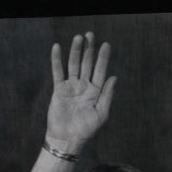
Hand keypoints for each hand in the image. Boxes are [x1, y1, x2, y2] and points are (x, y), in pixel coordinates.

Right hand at [46, 33, 115, 152]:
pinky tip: (58, 47)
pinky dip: (57, 60)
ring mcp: (71, 86)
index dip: (103, 58)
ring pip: (73, 64)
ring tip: (79, 37)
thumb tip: (114, 77)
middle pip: (87, 63)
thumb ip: (107, 94)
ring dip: (76, 51)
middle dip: (89, 49)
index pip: (101, 71)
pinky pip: (57, 71)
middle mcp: (84, 86)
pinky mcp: (59, 89)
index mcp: (96, 92)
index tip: (106, 45)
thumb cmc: (87, 128)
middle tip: (91, 34)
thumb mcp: (102, 112)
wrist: (69, 137)